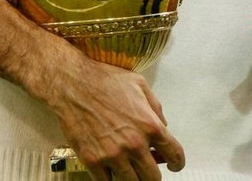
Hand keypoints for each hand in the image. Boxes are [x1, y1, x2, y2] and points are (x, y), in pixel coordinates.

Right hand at [45, 54, 184, 178]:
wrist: (74, 85)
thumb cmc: (106, 81)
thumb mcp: (140, 85)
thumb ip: (155, 108)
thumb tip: (164, 126)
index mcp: (150, 125)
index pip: (174, 154)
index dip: (178, 163)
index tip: (174, 165)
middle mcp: (134, 143)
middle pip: (153, 177)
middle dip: (154, 174)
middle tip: (149, 168)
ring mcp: (112, 155)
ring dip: (134, 178)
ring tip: (131, 169)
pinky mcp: (92, 161)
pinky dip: (112, 178)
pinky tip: (112, 171)